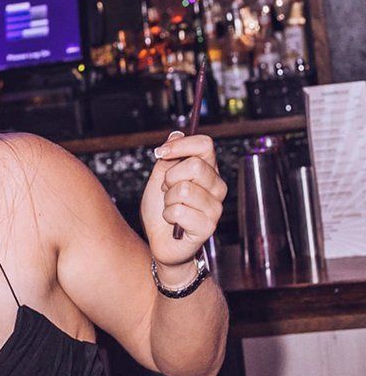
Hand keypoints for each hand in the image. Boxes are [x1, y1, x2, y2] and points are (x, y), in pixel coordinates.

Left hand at [141, 132, 226, 269]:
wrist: (160, 242)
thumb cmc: (161, 211)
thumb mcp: (159, 180)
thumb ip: (168, 158)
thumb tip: (176, 133)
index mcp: (207, 171)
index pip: (204, 145)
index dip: (181, 145)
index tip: (161, 153)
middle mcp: (217, 186)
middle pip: (194, 166)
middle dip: (169, 179)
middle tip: (166, 191)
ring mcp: (215, 207)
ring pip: (183, 190)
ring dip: (167, 201)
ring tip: (170, 209)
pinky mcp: (208, 226)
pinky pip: (180, 211)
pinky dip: (168, 217)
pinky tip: (174, 223)